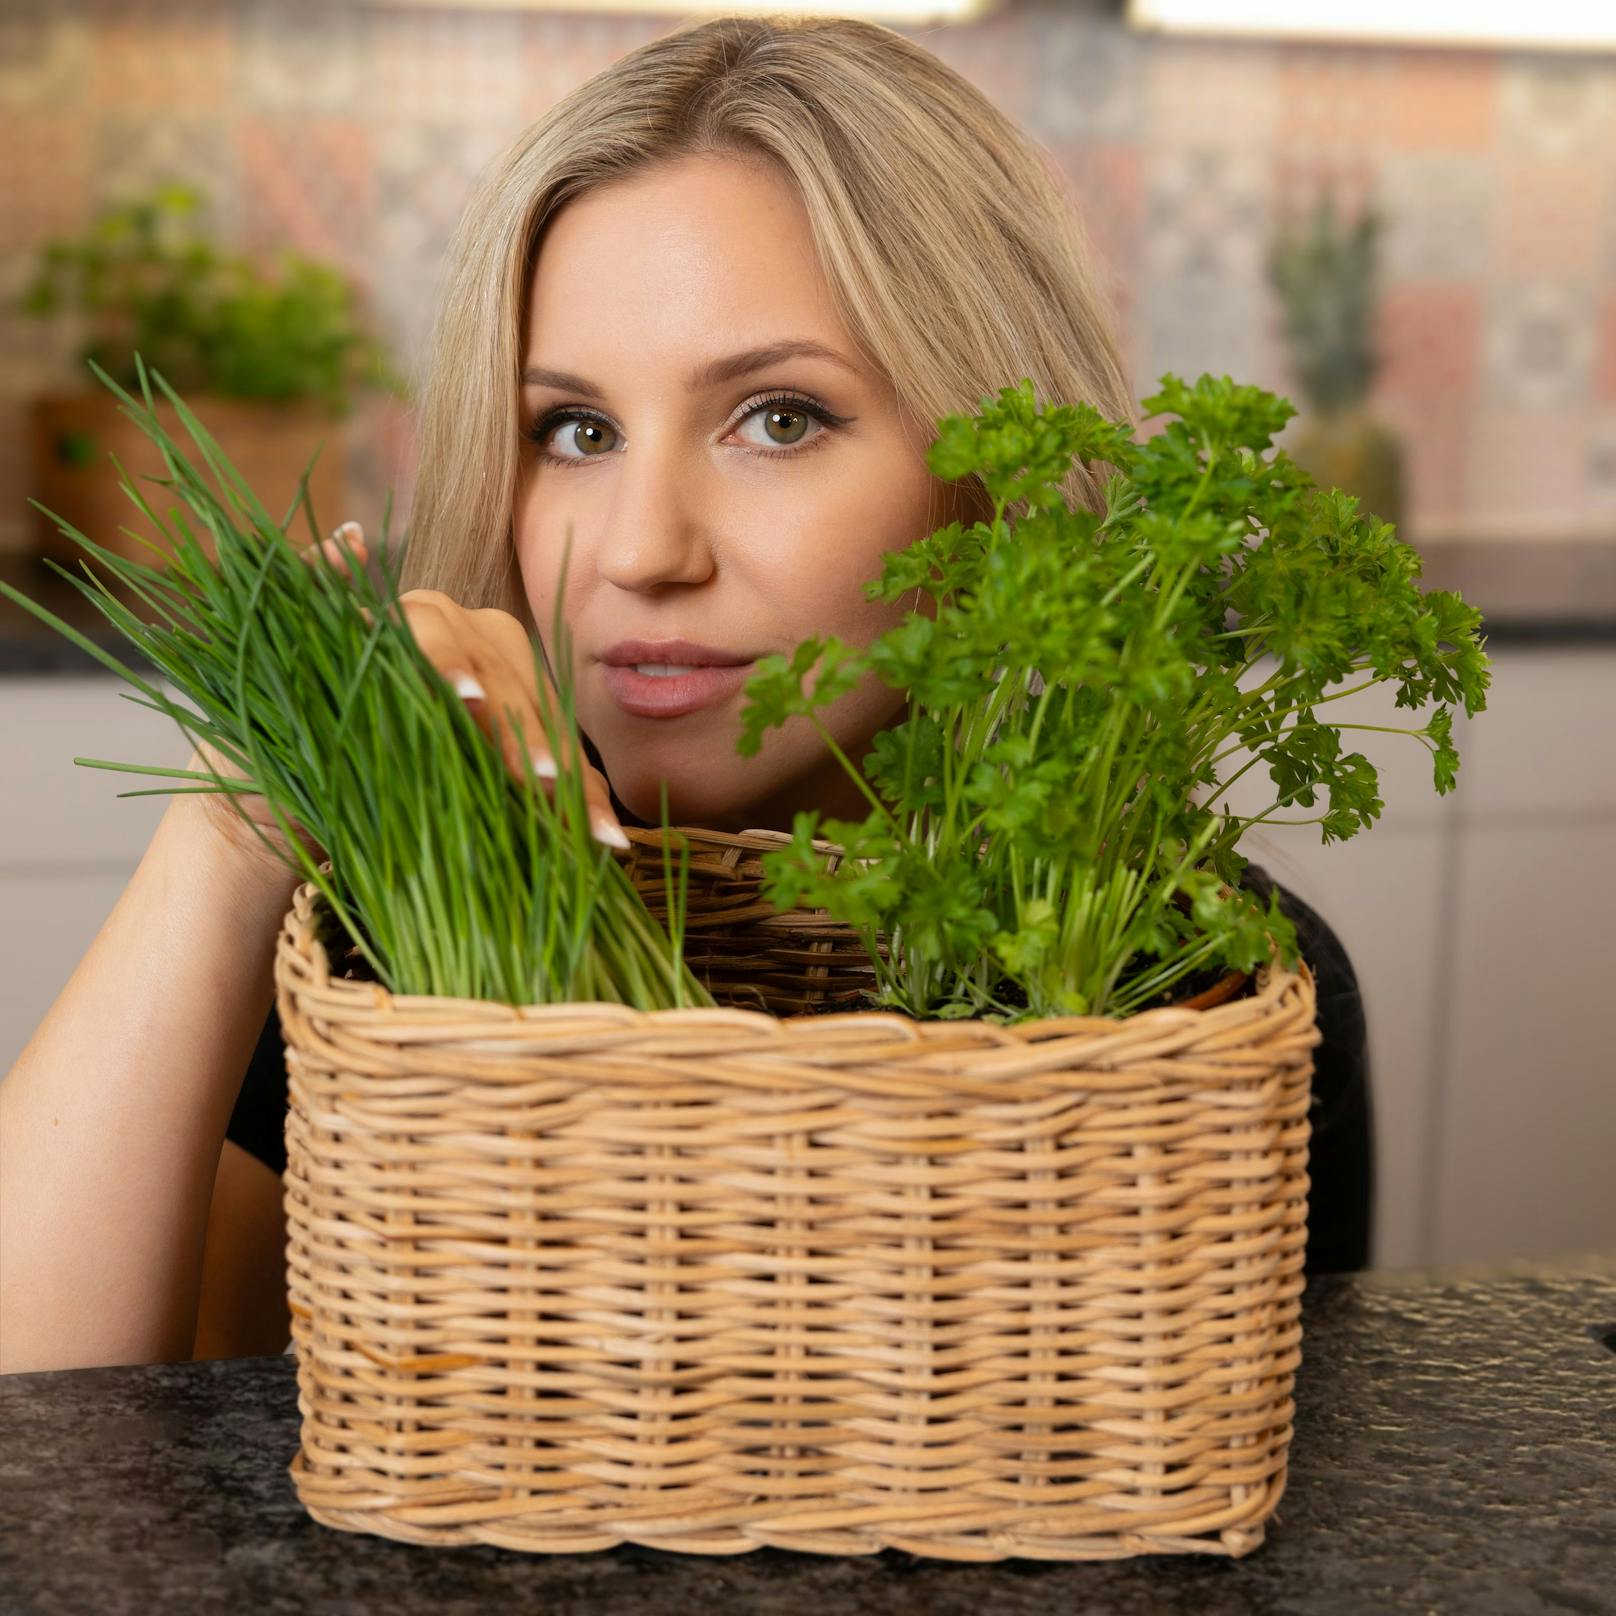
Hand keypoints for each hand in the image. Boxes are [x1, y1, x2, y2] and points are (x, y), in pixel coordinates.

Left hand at [189, 522, 627, 884]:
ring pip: (547, 732)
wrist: (274, 824)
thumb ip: (309, 605)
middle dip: (527, 733)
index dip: (456, 665)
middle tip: (535, 781)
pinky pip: (564, 777)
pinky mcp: (516, 762)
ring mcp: (499, 709)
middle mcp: (467, 655)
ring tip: (594, 828)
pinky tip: (607, 841)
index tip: (462, 700)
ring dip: (575, 779)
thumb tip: (349, 542)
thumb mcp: (269, 677)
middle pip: (508, 683)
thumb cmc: (265, 747)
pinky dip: (587, 810)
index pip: (443, 637)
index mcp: (415, 626)